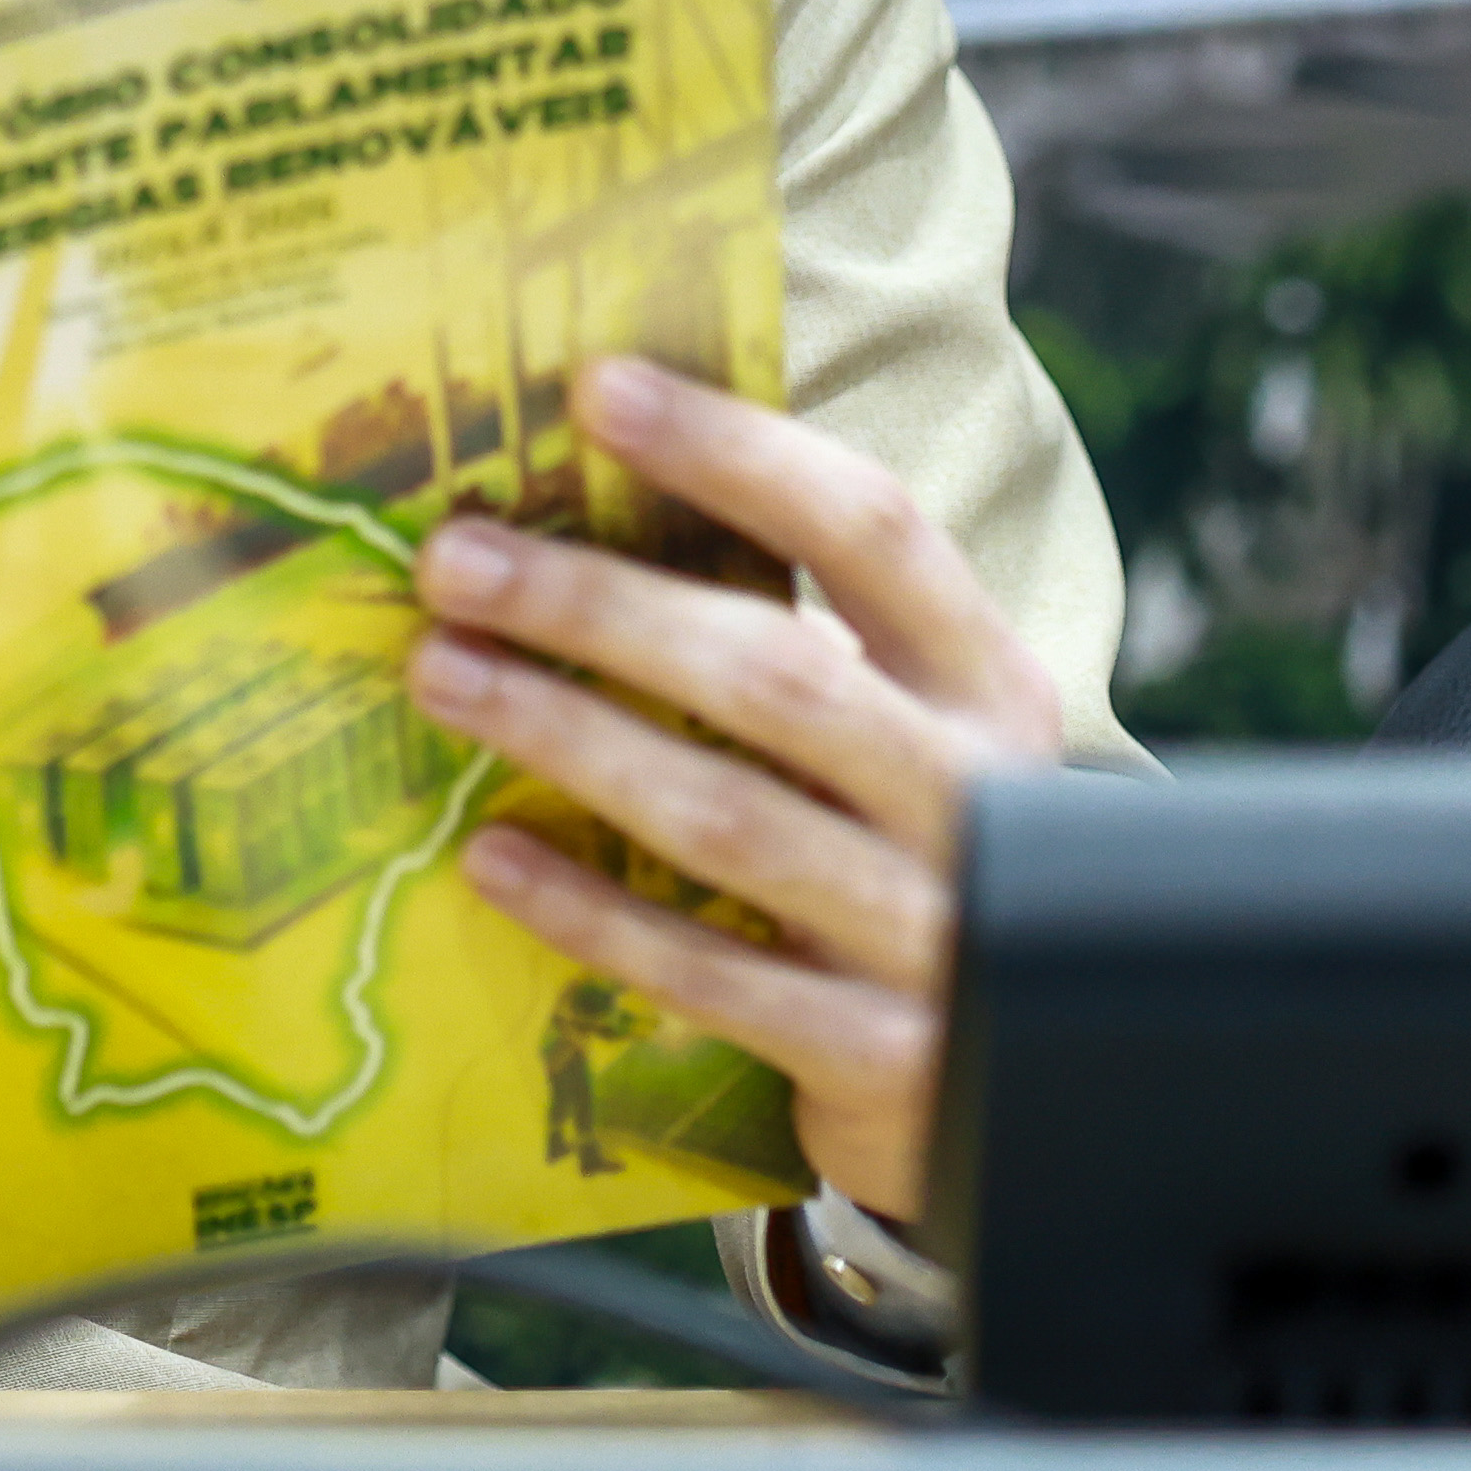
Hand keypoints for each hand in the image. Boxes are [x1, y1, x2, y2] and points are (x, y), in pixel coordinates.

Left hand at [403, 352, 1068, 1215]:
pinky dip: (591, 910)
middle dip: (599, 605)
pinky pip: (706, 974)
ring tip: (443, 673)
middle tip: (454, 559)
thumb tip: (595, 510)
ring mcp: (933, 935)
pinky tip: (488, 854)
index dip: (735, 452)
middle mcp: (976, 798)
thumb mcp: (913, 734)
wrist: (1027, 1082)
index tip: (597, 388)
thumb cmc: (918, 858)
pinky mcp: (876, 1057)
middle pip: (776, 671)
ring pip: (726, 816)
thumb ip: (809, 640)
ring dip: (568, 737)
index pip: (870, 530)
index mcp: (988, 683)